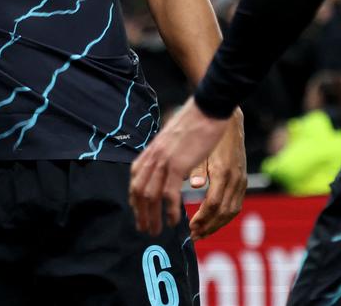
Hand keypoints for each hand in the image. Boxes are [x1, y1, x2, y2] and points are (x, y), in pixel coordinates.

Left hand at [129, 97, 230, 235]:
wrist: (206, 109)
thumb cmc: (194, 122)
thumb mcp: (172, 139)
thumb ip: (164, 154)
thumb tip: (164, 168)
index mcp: (151, 150)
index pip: (134, 179)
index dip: (134, 199)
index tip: (138, 213)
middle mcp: (153, 156)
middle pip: (138, 191)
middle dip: (140, 213)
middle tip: (144, 229)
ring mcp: (163, 161)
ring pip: (150, 196)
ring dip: (152, 217)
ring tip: (156, 231)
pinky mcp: (177, 165)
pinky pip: (169, 194)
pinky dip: (170, 210)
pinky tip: (174, 221)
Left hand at [187, 108, 245, 239]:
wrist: (229, 121)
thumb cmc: (208, 135)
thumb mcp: (199, 150)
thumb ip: (196, 169)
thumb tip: (194, 185)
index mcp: (222, 171)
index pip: (212, 204)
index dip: (201, 218)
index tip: (189, 227)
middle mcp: (234, 178)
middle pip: (223, 212)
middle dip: (208, 227)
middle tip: (194, 236)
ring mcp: (241, 180)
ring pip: (232, 211)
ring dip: (217, 225)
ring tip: (202, 232)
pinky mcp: (243, 180)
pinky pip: (236, 205)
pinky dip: (225, 216)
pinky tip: (214, 221)